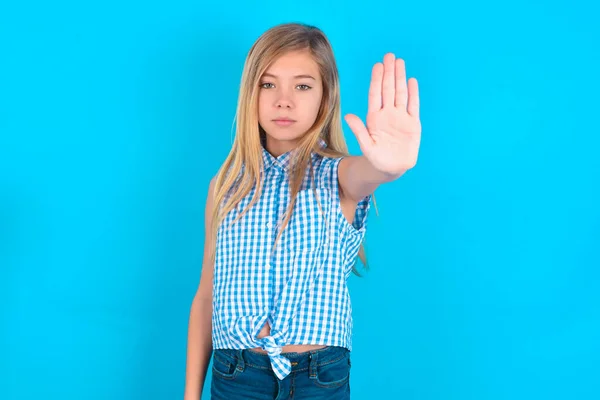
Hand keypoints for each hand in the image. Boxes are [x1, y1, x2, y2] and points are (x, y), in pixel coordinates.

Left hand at [344, 53, 420, 176]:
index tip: (378, 66)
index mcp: (375, 118)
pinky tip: (412, 81)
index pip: (376, 95)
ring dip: (400, 78)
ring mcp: (400, 117)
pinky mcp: (412, 124)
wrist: (391, 169)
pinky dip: (413, 94)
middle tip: (389, 56)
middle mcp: (388, 114)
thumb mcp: (366, 146)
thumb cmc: (376, 159)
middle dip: (389, 73)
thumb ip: (359, 131)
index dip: (376, 80)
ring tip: (400, 62)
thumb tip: (348, 116)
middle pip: (388, 89)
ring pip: (401, 93)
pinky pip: (413, 106)